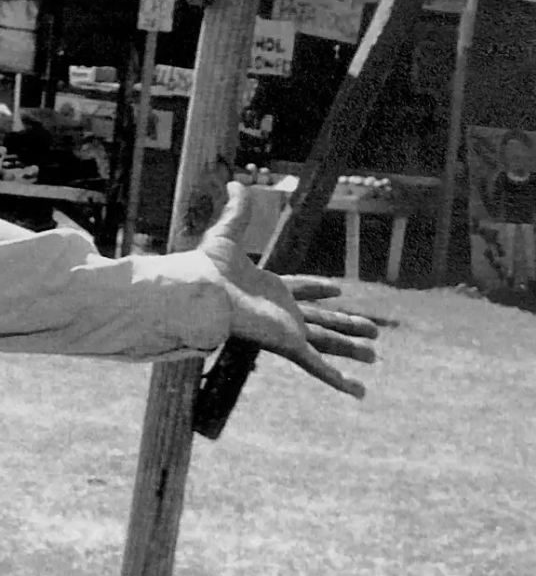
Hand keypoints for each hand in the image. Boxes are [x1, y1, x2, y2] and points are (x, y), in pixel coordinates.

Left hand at [196, 181, 378, 397]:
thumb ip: (236, 210)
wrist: (201, 291)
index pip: (300, 289)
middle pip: (321, 320)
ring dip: (351, 348)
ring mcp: (287, 331)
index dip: (318, 289)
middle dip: (346, 325)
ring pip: (328, 342)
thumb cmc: (208, 266)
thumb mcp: (227, 233)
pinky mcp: (289, 345)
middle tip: (372, 330)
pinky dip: (338, 380)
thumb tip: (235, 183)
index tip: (337, 290)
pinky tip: (357, 391)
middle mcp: (281, 312)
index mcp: (269, 289)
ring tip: (375, 354)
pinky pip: (319, 366)